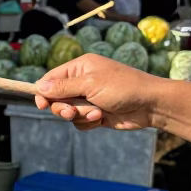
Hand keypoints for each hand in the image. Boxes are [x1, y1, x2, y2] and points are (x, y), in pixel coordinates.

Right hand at [35, 53, 162, 130]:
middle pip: (56, 98)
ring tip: (96, 113)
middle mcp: (82, 82)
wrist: (150, 105)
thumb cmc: (123, 87)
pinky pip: (80, 122)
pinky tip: (102, 118)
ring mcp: (89, 99)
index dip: (44, 92)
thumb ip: (63, 87)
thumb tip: (39, 86)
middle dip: (63, 108)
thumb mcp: (90, 84)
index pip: (51, 79)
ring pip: (68, 112)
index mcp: (80, 68)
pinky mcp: (95, 113)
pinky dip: (88, 122)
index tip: (42, 104)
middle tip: (71, 112)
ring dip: (80, 115)